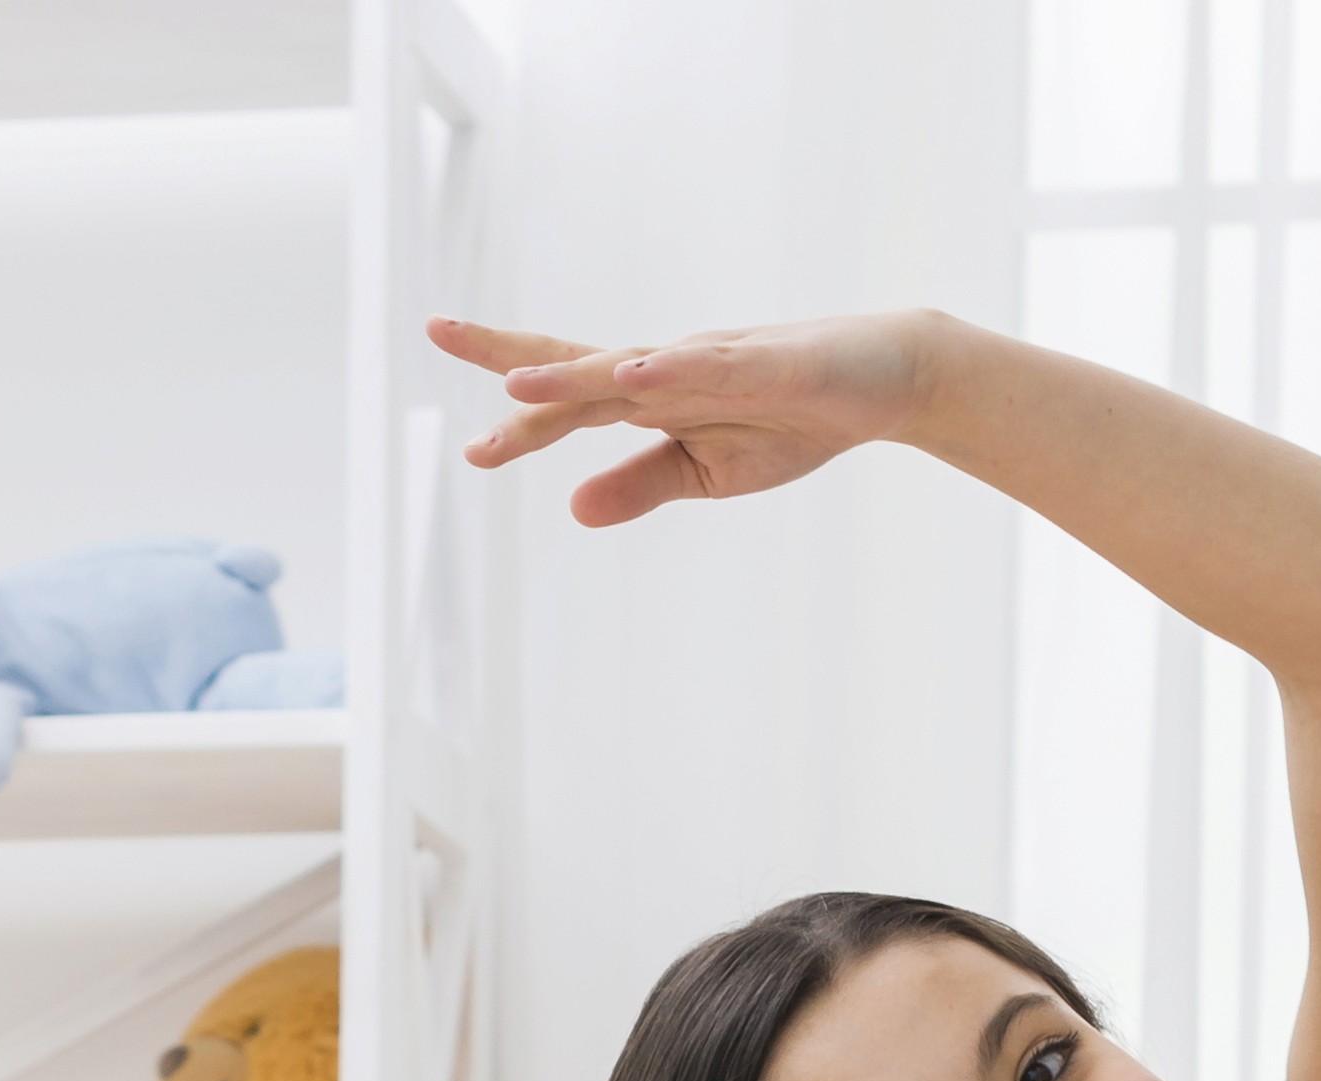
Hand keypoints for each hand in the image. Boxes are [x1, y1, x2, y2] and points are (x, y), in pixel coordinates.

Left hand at [433, 310, 940, 525]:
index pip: (570, 405)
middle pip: (577, 363)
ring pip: (629, 364)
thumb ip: (641, 485)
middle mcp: (669, 369)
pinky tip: (628, 376)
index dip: (519, 420)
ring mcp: (712, 360)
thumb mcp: (709, 472)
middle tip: (437, 330)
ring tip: (513, 382)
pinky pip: (707, 366)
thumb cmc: (794, 421)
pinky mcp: (762, 361)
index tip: (468, 450)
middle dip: (508, 354)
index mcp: (652, 400)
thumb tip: (572, 509)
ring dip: (571, 373)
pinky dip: (667, 370)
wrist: (882, 386)